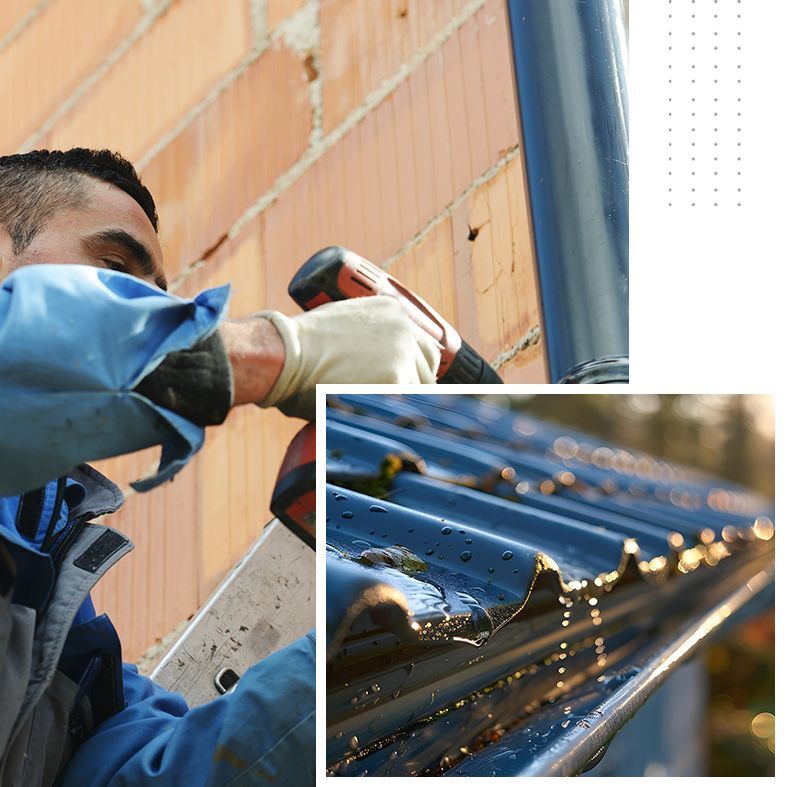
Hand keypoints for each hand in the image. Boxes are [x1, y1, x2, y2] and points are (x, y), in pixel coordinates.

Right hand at [255, 296, 439, 418]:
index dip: (414, 364)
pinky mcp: (397, 379)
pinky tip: (370, 411)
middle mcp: (404, 328)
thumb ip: (368, 335)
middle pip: (426, 366)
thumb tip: (375, 359)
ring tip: (372, 405)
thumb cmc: (300, 344)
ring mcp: (403, 353)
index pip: (422, 343)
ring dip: (398, 399)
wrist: (286, 353)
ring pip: (417, 388)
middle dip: (412, 383)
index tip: (407, 377)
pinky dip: (388, 412)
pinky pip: (404, 404)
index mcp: (393, 311)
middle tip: (392, 398)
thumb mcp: (342, 322)